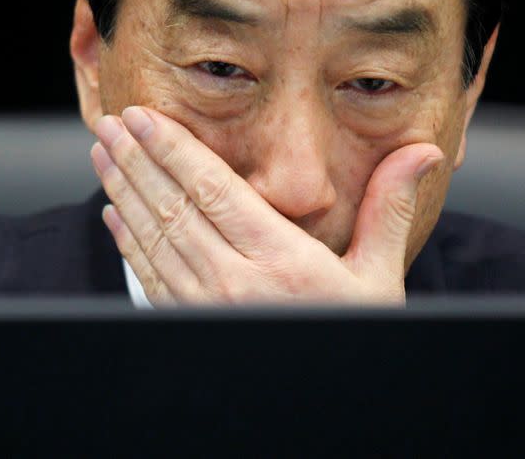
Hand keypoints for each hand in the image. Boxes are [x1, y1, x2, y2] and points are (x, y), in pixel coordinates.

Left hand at [90, 106, 442, 305]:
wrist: (325, 407)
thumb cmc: (352, 333)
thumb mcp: (379, 277)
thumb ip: (390, 210)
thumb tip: (421, 153)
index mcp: (280, 261)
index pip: (213, 190)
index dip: (174, 149)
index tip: (146, 118)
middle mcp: (234, 283)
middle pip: (172, 207)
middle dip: (136, 160)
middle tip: (112, 122)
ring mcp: (205, 307)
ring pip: (152, 238)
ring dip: (122, 191)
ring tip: (103, 154)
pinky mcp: (191, 323)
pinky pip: (149, 276)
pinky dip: (127, 241)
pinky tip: (114, 214)